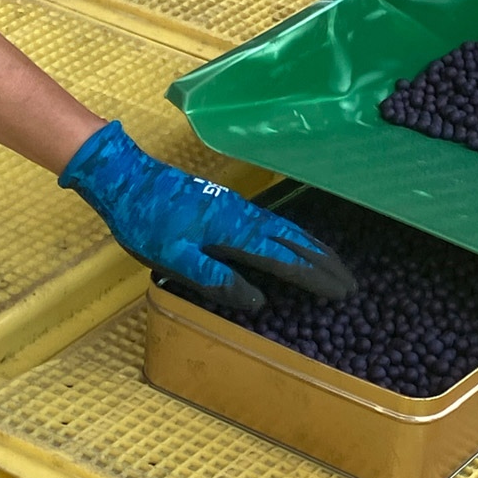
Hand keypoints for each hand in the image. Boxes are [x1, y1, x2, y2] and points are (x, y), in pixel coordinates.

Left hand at [58, 121, 354, 309]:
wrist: (126, 176)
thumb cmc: (146, 221)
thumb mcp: (173, 258)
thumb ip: (215, 278)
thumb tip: (258, 301)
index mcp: (234, 232)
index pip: (285, 260)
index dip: (315, 278)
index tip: (340, 292)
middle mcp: (245, 217)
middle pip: (296, 241)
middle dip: (325, 263)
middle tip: (350, 282)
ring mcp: (240, 207)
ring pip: (288, 229)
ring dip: (315, 248)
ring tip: (335, 264)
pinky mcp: (231, 203)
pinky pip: (275, 222)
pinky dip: (297, 236)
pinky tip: (298, 241)